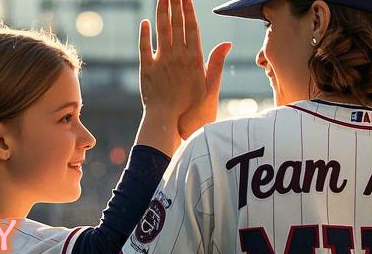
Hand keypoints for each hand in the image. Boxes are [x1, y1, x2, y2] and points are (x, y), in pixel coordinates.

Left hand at [135, 0, 229, 154]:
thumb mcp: (210, 87)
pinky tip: (145, 22)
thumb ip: (216, 63)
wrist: (169, 123)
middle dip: (175, 5)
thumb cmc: (192, 108)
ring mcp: (161, 63)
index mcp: (194, 60)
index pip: (191, 29)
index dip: (188, 11)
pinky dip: (144, 35)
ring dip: (161, 13)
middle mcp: (177, 58)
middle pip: (176, 25)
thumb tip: (227, 43)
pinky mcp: (147, 70)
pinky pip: (144, 48)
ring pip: (161, 32)